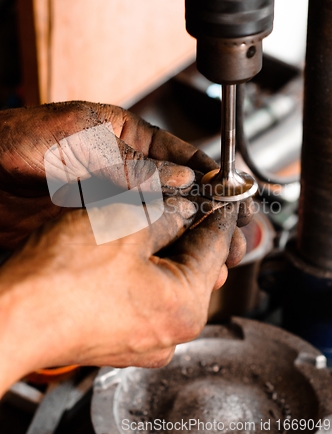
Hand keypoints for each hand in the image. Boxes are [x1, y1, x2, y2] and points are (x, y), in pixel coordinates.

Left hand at [0, 101, 217, 248]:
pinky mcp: (95, 228)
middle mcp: (124, 170)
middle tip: (233, 236)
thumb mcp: (79, 140)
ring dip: (187, 236)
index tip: (234, 195)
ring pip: (160, 219)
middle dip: (208, 213)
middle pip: (177, 192)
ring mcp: (111, 201)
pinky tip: (172, 264)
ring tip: (214, 258)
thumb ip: (129, 163)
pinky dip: (155, 251)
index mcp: (126, 138)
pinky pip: (133, 239)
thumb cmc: (19, 140)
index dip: (211, 175)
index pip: (180, 156)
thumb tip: (179, 180)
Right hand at [0, 195, 244, 394]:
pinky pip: (146, 296)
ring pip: (168, 279)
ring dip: (161, 247)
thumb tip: (184, 209)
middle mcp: (172, 332)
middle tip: (177, 200)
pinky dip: (143, 269)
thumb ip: (167, 214)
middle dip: (187, 229)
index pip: (216, 246)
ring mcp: (146, 339)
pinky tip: (125, 250)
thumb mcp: (125, 225)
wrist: (13, 318)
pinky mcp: (122, 338)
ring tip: (145, 220)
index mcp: (185, 307)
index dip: (217, 211)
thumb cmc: (60, 279)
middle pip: (195, 265)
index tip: (220, 195)